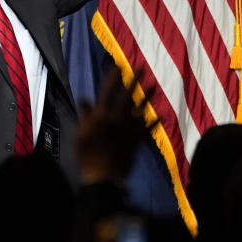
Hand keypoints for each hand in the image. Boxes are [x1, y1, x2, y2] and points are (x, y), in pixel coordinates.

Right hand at [76, 67, 152, 184]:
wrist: (103, 176)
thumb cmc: (87, 155)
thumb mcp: (80, 134)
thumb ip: (85, 116)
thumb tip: (84, 99)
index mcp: (101, 115)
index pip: (108, 91)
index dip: (113, 78)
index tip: (118, 65)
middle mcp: (117, 118)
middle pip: (127, 96)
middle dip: (134, 81)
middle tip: (141, 68)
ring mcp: (128, 129)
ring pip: (139, 109)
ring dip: (147, 98)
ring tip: (154, 86)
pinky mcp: (136, 140)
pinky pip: (146, 129)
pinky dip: (153, 123)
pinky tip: (160, 117)